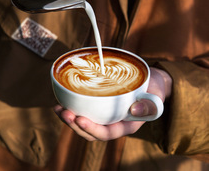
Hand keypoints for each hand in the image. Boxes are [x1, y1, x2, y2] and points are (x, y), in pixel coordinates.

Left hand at [53, 67, 171, 140]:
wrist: (149, 82)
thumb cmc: (152, 89)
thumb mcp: (156, 97)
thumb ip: (150, 105)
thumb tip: (135, 110)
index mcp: (126, 125)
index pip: (107, 133)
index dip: (92, 129)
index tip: (79, 119)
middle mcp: (114, 122)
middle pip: (91, 131)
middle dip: (75, 125)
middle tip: (64, 112)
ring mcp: (106, 114)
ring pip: (86, 122)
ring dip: (70, 118)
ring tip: (58, 108)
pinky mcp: (101, 105)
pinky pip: (86, 110)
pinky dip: (74, 107)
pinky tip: (64, 100)